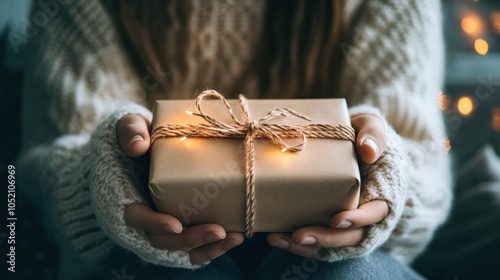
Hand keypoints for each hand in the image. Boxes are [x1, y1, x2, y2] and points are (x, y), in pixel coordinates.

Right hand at [117, 114, 243, 264]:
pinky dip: (213, 246)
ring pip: (181, 248)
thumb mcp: (129, 124)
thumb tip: (137, 146)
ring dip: (208, 247)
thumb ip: (130, 131)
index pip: (135, 218)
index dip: (154, 224)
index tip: (175, 224)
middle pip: (162, 240)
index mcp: (127, 195)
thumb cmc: (139, 133)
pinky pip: (194, 245)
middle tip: (218, 231)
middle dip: (190, 240)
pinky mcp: (182, 224)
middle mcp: (145, 216)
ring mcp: (164, 223)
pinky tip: (236, 237)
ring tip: (235, 237)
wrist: (150, 142)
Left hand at [268, 114, 388, 257]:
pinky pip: (316, 241)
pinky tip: (276, 237)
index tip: (337, 220)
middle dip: (326, 239)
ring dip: (306, 246)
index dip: (358, 219)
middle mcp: (366, 215)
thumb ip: (374, 134)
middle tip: (299, 235)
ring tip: (278, 239)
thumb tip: (368, 151)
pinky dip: (297, 244)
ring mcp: (346, 223)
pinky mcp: (327, 224)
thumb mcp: (371, 126)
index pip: (375, 214)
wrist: (349, 142)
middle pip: (351, 237)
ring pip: (331, 245)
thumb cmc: (361, 134)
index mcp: (382, 194)